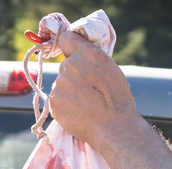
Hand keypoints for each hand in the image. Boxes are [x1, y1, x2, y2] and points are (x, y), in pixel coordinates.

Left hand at [49, 30, 140, 148]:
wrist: (113, 127)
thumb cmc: (117, 99)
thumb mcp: (111, 69)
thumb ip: (91, 58)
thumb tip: (79, 55)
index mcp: (86, 53)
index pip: (67, 38)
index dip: (70, 47)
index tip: (73, 54)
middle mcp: (69, 65)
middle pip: (66, 66)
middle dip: (75, 76)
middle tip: (91, 91)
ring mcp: (59, 84)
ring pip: (62, 85)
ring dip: (70, 92)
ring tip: (87, 104)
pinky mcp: (54, 102)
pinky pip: (58, 100)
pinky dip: (66, 105)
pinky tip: (80, 111)